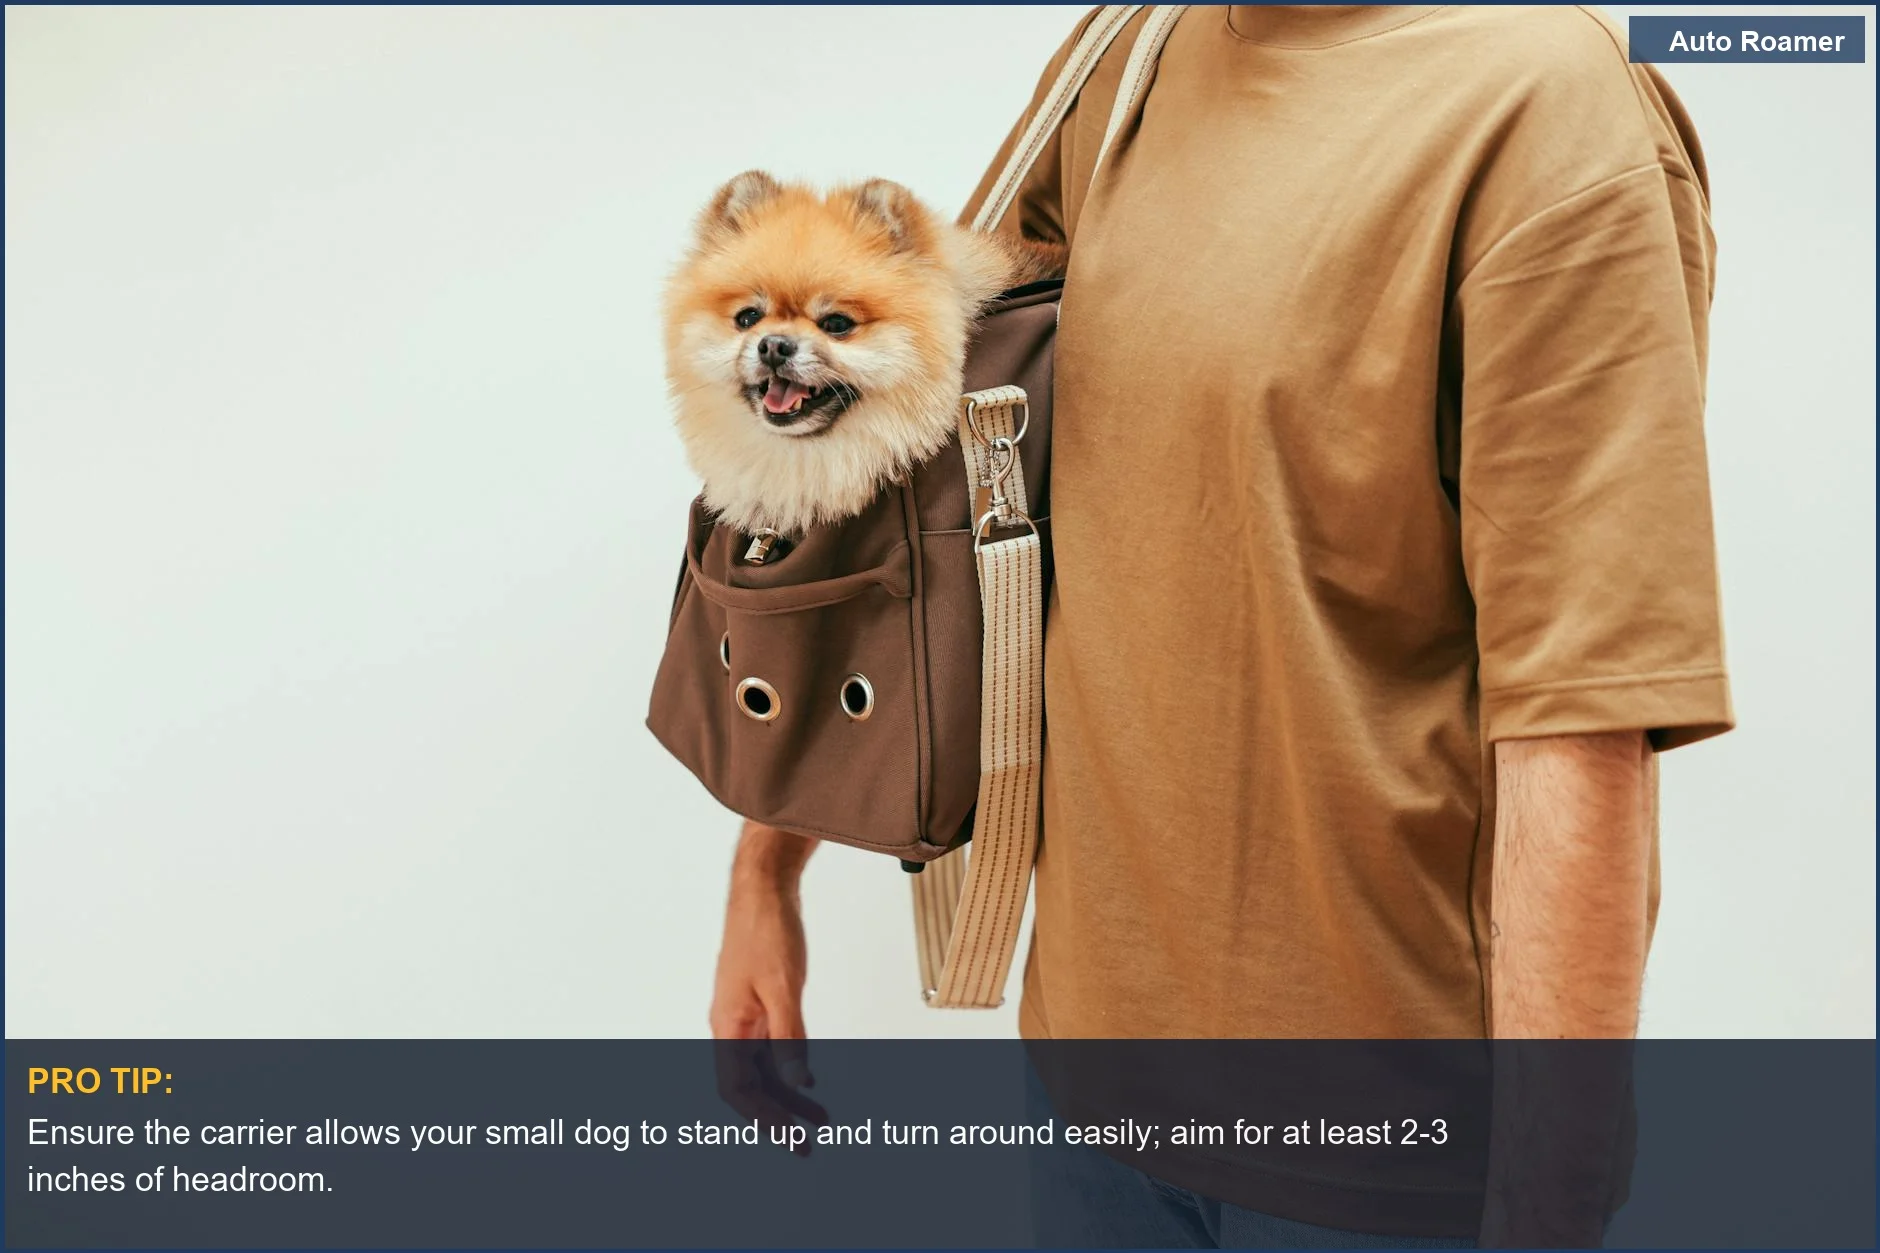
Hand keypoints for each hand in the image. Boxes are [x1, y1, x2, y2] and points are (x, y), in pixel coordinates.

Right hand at [709, 822, 825, 1151]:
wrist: (762, 888)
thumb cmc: (766, 930)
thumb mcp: (784, 986)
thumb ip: (789, 1036)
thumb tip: (798, 1082)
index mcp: (728, 1026)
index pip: (738, 1090)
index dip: (764, 1119)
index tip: (790, 1139)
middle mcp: (730, 1026)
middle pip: (749, 1087)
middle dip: (777, 1118)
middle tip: (807, 1145)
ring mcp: (743, 1015)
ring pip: (761, 1070)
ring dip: (787, 1096)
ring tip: (819, 1119)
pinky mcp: (757, 1003)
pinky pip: (769, 1048)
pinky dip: (789, 1068)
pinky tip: (807, 1080)